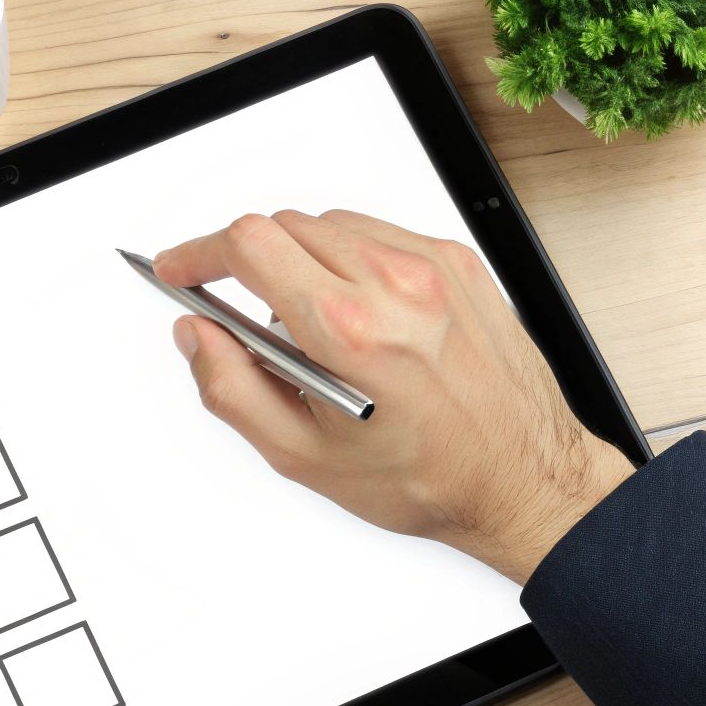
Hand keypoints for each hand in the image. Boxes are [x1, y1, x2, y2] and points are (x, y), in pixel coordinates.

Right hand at [153, 209, 634, 583]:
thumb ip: (232, 388)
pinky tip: (362, 316)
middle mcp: (397, 286)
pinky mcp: (460, 264)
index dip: (199, 253)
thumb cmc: (431, 479)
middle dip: (250, 264)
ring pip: (332, 226)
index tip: (183, 269)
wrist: (523, 479)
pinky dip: (354, 262)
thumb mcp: (305, 456)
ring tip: (316, 330)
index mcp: (352, 332)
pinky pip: (381, 235)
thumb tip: (197, 336)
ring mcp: (434, 268)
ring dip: (304, 262)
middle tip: (250, 320)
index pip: (249, 245)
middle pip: (284, 227)